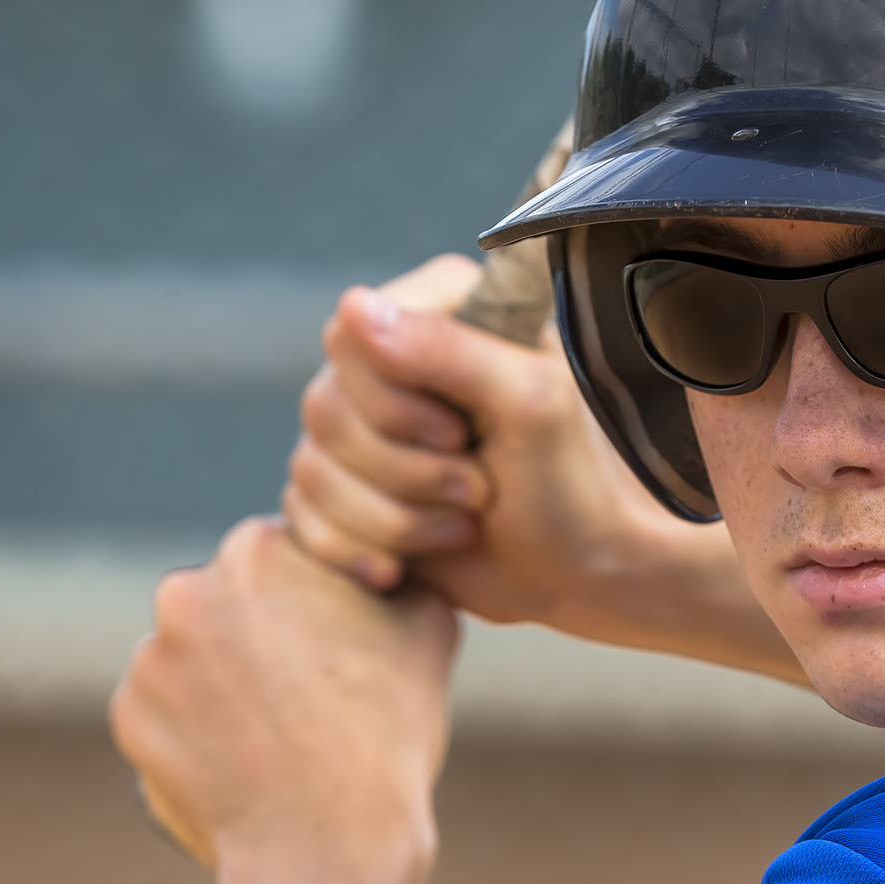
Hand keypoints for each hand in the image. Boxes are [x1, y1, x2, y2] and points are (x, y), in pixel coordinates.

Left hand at [111, 517, 458, 880]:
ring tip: (279, 734)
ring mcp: (148, 659)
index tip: (339, 641)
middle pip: (231, 602)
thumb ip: (398, 577)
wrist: (328, 849)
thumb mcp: (427, 627)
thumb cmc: (386, 734)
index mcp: (256, 550)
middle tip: (311, 691)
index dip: (319, 596)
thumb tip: (391, 569)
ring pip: (194, 657)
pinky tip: (245, 761)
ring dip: (226, 682)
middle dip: (263, 635)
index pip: (286, 555)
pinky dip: (199, 731)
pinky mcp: (129, 719)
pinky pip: (168, 713)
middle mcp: (185, 592)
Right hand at [285, 258, 803, 680]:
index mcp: (437, 314)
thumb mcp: (529, 403)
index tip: (461, 435)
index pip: (349, 338)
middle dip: (403, 471)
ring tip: (462, 525)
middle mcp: (391, 363)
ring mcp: (365, 430)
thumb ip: (449, 348)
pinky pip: (302, 517)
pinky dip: (356, 550)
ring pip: (310, 468)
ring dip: (392, 518)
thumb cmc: (573, 483)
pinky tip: (404, 567)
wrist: (582, 575)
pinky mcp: (349, 492)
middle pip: (324, 407)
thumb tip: (354, 308)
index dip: (392, 401)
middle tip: (476, 491)